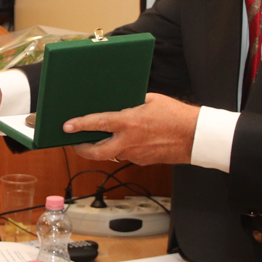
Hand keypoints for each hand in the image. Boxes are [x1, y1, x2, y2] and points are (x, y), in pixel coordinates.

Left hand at [66, 92, 199, 164]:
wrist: (195, 137)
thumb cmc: (176, 115)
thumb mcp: (151, 99)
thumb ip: (132, 102)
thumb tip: (119, 103)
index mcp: (129, 122)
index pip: (97, 124)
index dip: (79, 126)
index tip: (66, 127)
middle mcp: (129, 141)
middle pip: (96, 152)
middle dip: (82, 149)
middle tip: (75, 144)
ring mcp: (135, 154)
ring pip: (112, 154)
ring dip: (103, 148)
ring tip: (98, 139)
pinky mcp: (143, 161)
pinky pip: (127, 155)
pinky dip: (122, 149)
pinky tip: (126, 141)